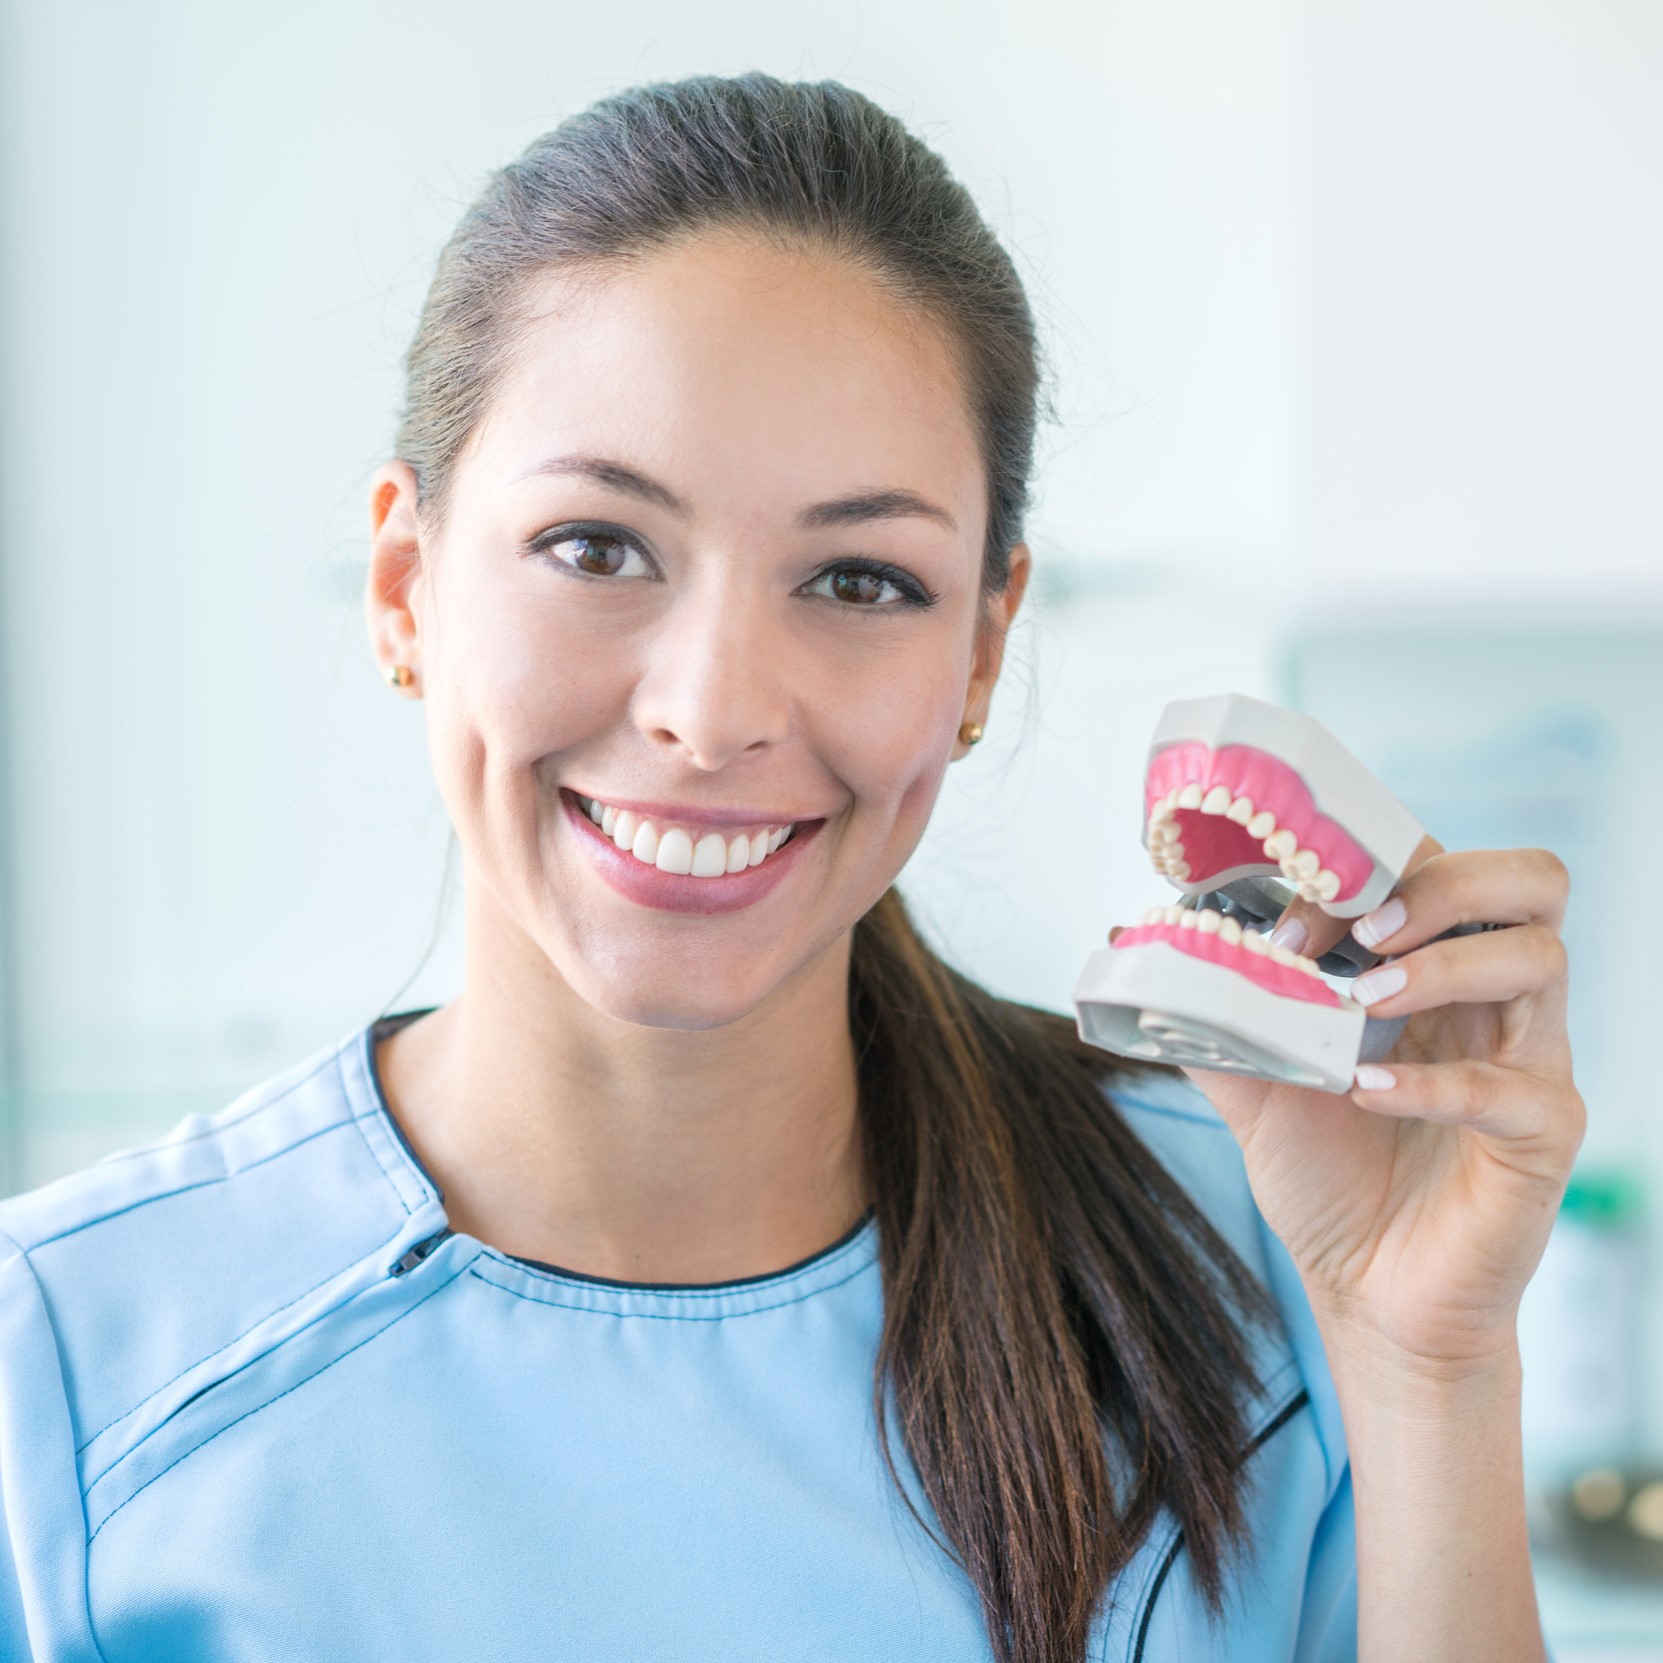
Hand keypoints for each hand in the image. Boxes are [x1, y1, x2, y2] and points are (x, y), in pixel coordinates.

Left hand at [1170, 836, 1584, 1376]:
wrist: (1368, 1296)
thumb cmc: (1329, 1180)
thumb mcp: (1254, 1084)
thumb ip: (1212, 1013)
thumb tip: (1129, 940)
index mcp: (1431, 972)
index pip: (1433, 867)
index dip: (1364, 871)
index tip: (1288, 923)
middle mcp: (1491, 1003)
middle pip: (1528, 882)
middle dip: (1444, 883)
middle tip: (1366, 933)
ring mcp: (1529, 1062)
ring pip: (1540, 959)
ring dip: (1445, 966)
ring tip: (1368, 1003)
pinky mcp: (1543, 1135)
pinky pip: (1515, 1088)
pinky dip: (1437, 1083)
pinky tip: (1370, 1094)